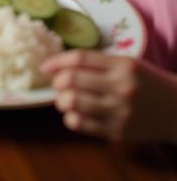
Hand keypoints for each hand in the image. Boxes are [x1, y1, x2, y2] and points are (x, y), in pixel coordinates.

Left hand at [42, 50, 176, 143]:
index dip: (56, 61)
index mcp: (122, 66)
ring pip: (72, 103)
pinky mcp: (118, 133)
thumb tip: (58, 64)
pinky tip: (74, 114)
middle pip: (71, 80)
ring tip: (65, 99)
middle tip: (58, 84)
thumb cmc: (147, 82)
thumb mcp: (127, 64)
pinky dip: (70, 118)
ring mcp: (120, 113)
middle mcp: (121, 88)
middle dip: (57, 82)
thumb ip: (96, 62)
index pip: (78, 59)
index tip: (44, 66)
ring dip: (61, 100)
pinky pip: (81, 124)